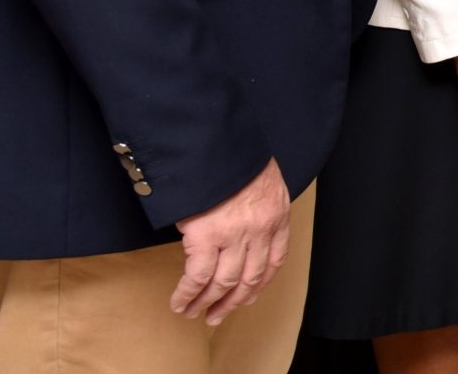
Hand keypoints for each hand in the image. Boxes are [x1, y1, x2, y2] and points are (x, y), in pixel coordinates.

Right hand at [171, 158, 290, 324]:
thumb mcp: (261, 179)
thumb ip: (258, 204)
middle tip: (217, 315)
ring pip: (224, 283)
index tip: (248, 297)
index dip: (260, 284)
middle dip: (233, 301)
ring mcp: (235, 235)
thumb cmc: (233, 157)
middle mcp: (261, 229)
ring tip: (193, 312)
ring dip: (207, 303)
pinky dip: (188, 293)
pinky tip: (180, 301)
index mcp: (277, 214)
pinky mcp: (206, 236)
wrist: (215, 142)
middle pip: (251, 278)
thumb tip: (244, 225)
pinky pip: (198, 276)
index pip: (276, 259)